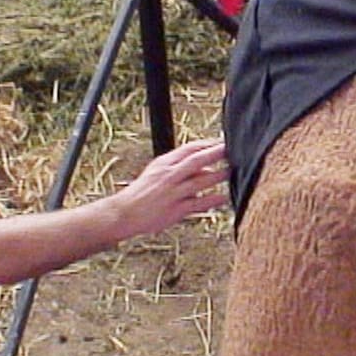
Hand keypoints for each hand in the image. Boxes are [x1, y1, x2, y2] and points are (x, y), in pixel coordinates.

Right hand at [111, 139, 228, 237]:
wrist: (124, 213)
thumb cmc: (141, 194)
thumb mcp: (156, 174)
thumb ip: (179, 169)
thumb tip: (205, 169)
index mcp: (163, 164)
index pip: (188, 149)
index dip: (206, 144)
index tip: (220, 142)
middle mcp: (168, 176)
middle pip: (196, 161)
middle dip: (214, 154)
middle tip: (230, 149)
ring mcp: (172, 193)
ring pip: (199, 181)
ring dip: (218, 176)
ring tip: (231, 171)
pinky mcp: (175, 210)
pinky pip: (198, 203)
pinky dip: (213, 200)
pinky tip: (224, 198)